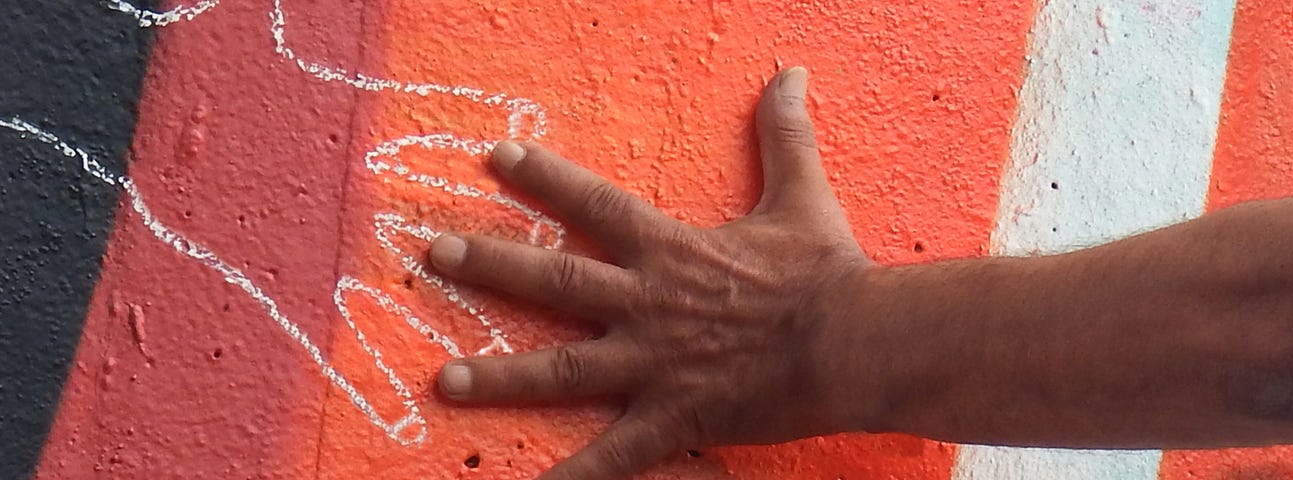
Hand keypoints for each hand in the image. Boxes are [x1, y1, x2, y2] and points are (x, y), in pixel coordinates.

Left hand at [428, 67, 875, 478]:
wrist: (856, 342)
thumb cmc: (828, 272)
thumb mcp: (801, 195)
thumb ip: (784, 135)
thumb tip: (791, 72)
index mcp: (670, 250)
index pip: (593, 202)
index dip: (542, 178)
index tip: (494, 156)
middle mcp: (647, 303)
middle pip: (556, 279)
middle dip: (492, 265)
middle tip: (435, 255)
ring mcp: (654, 364)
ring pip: (561, 370)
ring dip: (500, 377)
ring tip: (444, 380)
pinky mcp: (674, 417)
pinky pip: (614, 456)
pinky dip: (573, 479)